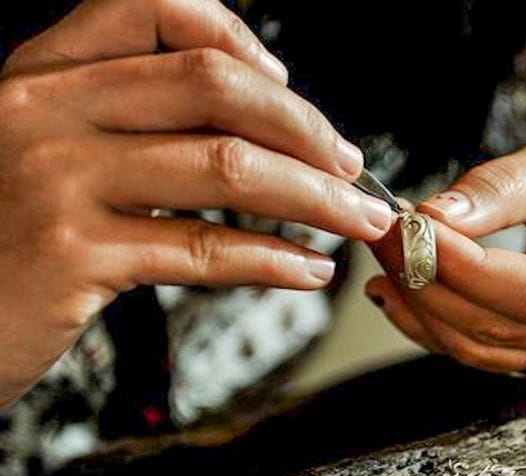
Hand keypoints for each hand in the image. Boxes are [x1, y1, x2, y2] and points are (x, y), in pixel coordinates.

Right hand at [0, 0, 396, 405]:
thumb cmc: (8, 237)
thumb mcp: (51, 149)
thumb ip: (130, 117)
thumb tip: (263, 121)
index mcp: (45, 72)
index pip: (151, 6)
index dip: (237, 38)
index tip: (285, 87)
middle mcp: (45, 108)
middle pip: (213, 86)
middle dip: (306, 128)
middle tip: (351, 168)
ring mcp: (55, 179)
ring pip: (226, 168)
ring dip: (315, 198)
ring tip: (359, 221)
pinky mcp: (71, 255)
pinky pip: (203, 249)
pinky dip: (274, 260)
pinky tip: (309, 269)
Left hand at [367, 124, 525, 378]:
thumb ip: (507, 186)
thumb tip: (435, 217)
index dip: (465, 269)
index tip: (407, 230)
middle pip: (509, 330)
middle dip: (432, 285)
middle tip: (383, 236)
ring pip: (492, 353)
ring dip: (427, 312)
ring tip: (388, 260)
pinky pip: (495, 357)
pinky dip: (443, 328)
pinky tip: (406, 293)